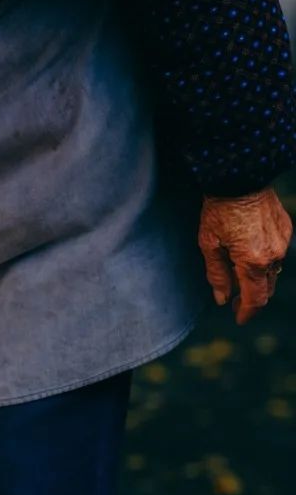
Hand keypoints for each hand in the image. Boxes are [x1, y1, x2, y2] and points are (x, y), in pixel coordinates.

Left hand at [198, 187, 291, 324]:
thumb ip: (216, 273)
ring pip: (273, 271)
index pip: (255, 299)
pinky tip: (249, 254)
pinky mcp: (285, 229)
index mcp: (253, 261)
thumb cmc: (218, 208)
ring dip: (258, 278)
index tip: (238, 319)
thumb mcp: (209, 242)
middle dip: (251, 298)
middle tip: (235, 301)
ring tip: (240, 278)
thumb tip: (222, 299)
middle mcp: (274, 255)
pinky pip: (277, 253)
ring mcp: (283, 242)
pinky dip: (264, 260)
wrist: (238, 175)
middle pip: (266, 288)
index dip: (247, 312)